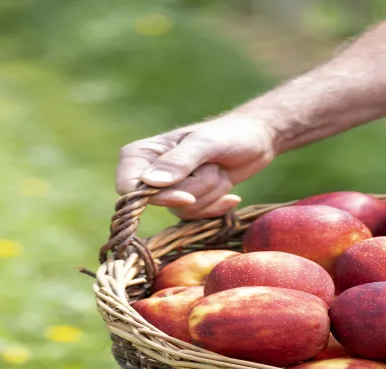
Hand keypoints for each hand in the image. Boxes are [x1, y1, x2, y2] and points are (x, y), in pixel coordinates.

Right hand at [115, 115, 277, 219]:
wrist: (256, 141)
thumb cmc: (229, 134)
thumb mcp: (206, 144)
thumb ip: (179, 162)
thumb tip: (150, 183)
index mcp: (142, 153)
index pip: (129, 187)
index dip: (156, 197)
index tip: (188, 197)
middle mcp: (150, 173)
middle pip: (162, 201)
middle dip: (196, 189)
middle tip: (214, 166)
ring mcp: (170, 189)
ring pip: (183, 211)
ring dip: (210, 193)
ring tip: (219, 170)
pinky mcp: (188, 200)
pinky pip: (196, 217)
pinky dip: (217, 205)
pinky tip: (230, 193)